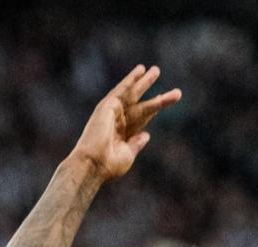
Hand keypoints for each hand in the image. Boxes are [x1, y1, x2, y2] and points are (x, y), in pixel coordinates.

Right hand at [67, 65, 180, 182]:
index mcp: (124, 134)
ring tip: (156, 70)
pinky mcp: (108, 106)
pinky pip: (122, 90)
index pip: (142, 117)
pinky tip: (140, 70)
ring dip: (144, 82)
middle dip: (152, 94)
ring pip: (133, 94)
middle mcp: (119, 121)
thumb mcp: (127, 155)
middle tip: (162, 81)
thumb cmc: (109, 165)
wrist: (94, 163)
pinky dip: (131, 79)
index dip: (153, 108)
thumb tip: (146, 135)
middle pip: (140, 104)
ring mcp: (113, 113)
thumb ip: (136, 144)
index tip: (164, 99)